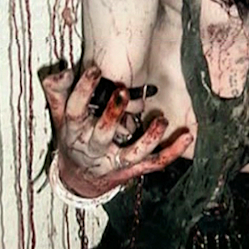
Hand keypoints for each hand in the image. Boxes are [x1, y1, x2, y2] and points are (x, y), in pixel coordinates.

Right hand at [41, 65, 192, 197]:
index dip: (83, 90)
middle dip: (111, 114)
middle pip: (102, 133)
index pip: (75, 109)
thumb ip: (60, 92)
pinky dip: (173, 152)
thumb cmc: (74, 136)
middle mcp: (95, 147)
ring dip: (149, 138)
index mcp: (75, 130)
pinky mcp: (134, 168)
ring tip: (162, 120)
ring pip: (133, 153)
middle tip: (121, 92)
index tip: (95, 69)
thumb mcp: (61, 115)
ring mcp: (116, 160)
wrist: (80, 179)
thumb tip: (63, 71)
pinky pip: (156, 162)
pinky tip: (188, 136)